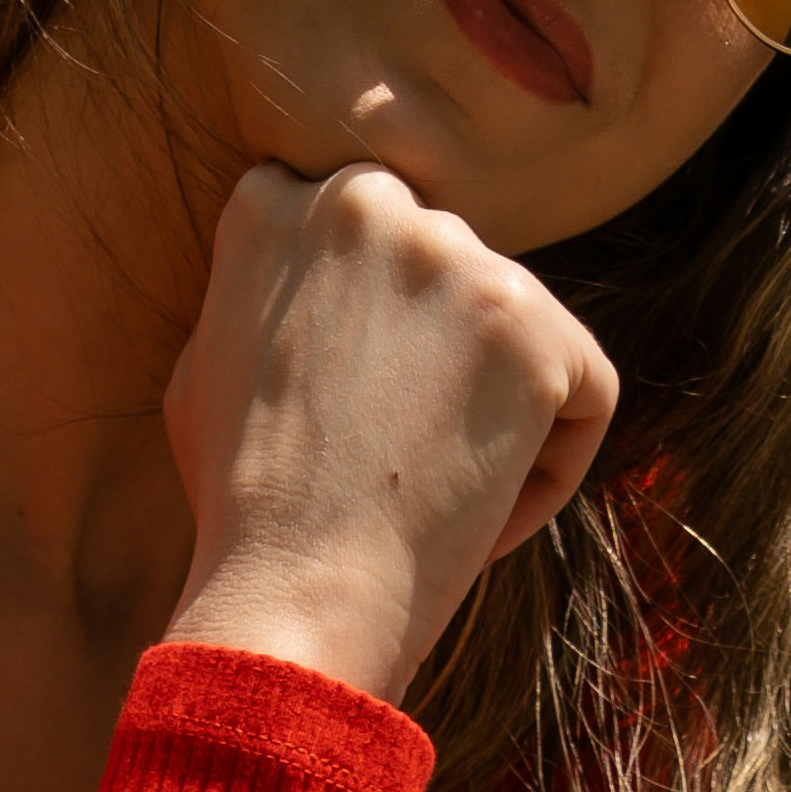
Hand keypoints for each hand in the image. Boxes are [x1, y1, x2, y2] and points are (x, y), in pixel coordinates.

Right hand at [156, 160, 616, 701]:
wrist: (293, 590)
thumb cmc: (240, 507)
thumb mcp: (205, 366)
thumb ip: (266, 297)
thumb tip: (313, 284)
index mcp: (277, 202)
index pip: (361, 227)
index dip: (368, 318)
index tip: (359, 399)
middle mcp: (366, 201)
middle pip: (445, 272)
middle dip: (438, 359)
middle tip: (399, 459)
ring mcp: (455, 256)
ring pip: (515, 333)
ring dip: (492, 413)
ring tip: (433, 498)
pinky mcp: (533, 327)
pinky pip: (584, 390)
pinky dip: (552, 464)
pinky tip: (486, 514)